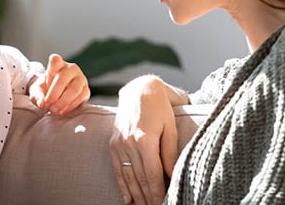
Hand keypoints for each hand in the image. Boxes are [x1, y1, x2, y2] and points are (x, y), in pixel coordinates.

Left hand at [29, 54, 89, 115]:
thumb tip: (42, 103)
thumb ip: (37, 96)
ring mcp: (80, 78)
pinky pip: (81, 97)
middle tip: (47, 105)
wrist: (56, 95)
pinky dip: (71, 106)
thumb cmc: (46, 90)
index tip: (55, 59)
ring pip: (74, 89)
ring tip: (54, 110)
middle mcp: (70, 69)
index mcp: (57, 65)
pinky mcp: (86, 90)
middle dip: (54, 94)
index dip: (56, 60)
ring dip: (63, 102)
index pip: (56, 60)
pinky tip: (62, 111)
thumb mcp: (37, 92)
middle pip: (63, 78)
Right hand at [109, 76, 177, 204]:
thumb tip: (172, 176)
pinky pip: (118, 168)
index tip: (164, 204)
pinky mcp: (113, 143)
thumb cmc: (160, 108)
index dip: (158, 193)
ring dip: (136, 195)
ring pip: (128, 176)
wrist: (139, 90)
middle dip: (148, 198)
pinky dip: (122, 185)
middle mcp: (129, 143)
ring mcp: (118, 143)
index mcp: (145, 140)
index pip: (152, 175)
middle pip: (139, 179)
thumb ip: (170, 154)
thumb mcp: (170, 129)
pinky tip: (128, 199)